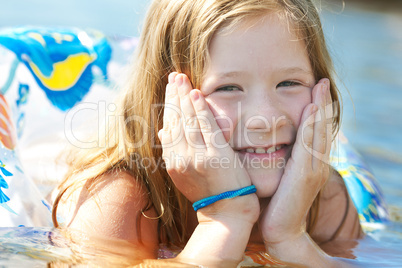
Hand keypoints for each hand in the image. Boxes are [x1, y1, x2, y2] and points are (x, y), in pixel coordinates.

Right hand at [159, 73, 258, 221]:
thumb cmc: (208, 192)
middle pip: (175, 121)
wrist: (226, 212)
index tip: (170, 88)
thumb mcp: (184, 174)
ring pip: (188, 121)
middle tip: (174, 76)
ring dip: (185, 98)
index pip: (167, 127)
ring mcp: (198, 157)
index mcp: (172, 162)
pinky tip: (197, 95)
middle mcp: (181, 158)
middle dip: (174, 96)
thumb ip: (174, 152)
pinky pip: (206, 128)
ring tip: (182, 79)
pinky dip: (201, 110)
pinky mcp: (216, 157)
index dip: (168, 106)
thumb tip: (163, 130)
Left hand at [260, 79, 332, 251]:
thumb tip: (267, 144)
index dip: (317, 111)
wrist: (281, 230)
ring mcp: (313, 169)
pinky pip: (310, 145)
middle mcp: (316, 164)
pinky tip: (311, 111)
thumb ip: (281, 161)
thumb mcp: (281, 178)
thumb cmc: (276, 204)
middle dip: (322, 104)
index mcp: (309, 164)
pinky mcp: (305, 175)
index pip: (315, 132)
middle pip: (322, 128)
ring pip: (319, 133)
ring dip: (320, 109)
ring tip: (320, 88)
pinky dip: (312, 127)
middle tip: (322, 82)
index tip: (315, 90)